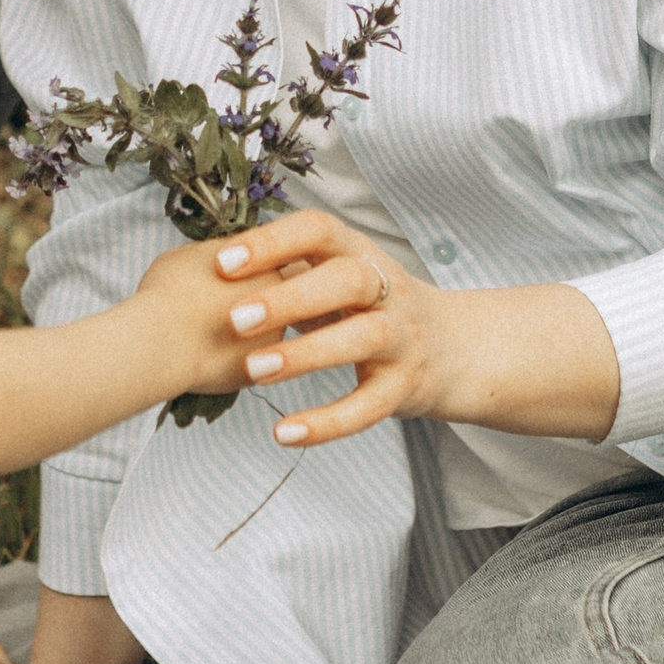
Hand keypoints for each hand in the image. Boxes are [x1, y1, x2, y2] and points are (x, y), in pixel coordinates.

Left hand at [197, 207, 622, 449]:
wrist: (458, 351)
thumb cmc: (373, 309)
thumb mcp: (342, 277)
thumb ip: (292, 269)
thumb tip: (205, 261)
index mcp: (361, 254)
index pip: (319, 231)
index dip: (273, 242)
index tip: (222, 260)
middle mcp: (387, 291)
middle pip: (345, 281)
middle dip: (289, 297)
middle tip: (233, 318)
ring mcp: (402, 339)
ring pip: (359, 340)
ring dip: (305, 354)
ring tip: (253, 371)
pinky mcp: (406, 388)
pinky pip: (368, 407)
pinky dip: (326, 423)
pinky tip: (284, 432)